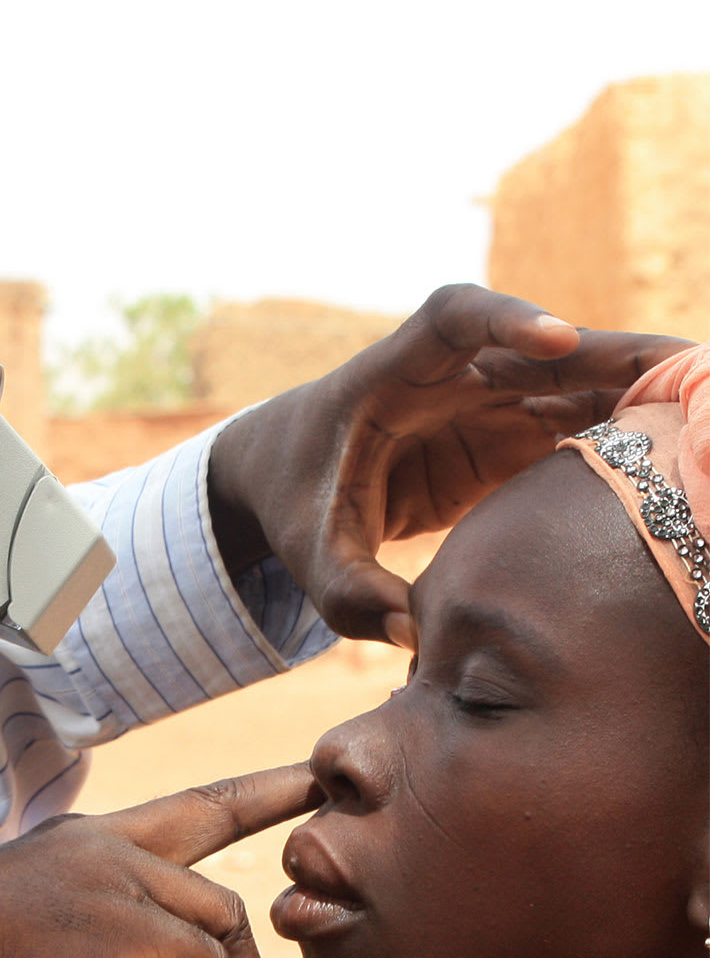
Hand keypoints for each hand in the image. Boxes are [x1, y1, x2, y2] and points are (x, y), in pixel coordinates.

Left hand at [208, 284, 688, 643]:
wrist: (288, 483)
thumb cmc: (296, 506)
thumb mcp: (309, 556)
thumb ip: (347, 593)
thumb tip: (410, 636)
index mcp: (393, 376)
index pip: (453, 321)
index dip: (505, 320)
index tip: (554, 338)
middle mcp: (453, 378)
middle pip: (544, 349)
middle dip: (614, 355)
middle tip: (688, 368)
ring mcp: (488, 405)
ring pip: (575, 386)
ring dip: (638, 394)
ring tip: (704, 412)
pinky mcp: (509, 441)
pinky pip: (578, 427)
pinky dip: (627, 437)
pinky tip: (681, 459)